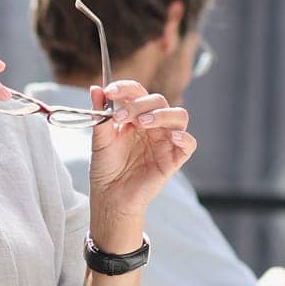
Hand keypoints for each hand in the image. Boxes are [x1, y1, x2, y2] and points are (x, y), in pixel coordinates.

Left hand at [86, 79, 195, 245]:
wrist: (109, 197)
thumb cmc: (105, 168)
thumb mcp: (99, 140)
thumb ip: (99, 115)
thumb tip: (95, 89)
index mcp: (135, 116)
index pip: (138, 92)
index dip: (126, 88)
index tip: (109, 91)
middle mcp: (153, 125)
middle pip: (158, 101)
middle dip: (139, 104)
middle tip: (120, 116)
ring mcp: (165, 141)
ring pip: (179, 116)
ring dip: (162, 115)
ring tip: (143, 123)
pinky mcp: (174, 159)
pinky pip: (189, 144)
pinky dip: (184, 138)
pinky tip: (172, 137)